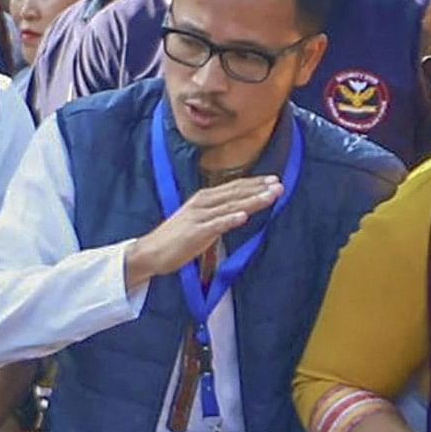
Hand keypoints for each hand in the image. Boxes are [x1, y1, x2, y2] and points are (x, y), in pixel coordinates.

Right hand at [119, 175, 283, 285]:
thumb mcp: (199, 221)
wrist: (151, 252)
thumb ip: (218, 214)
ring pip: (230, 206)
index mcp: (203, 199)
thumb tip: (241, 211)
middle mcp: (202, 203)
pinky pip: (216, 224)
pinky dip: (230, 219)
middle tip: (279, 184)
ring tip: (270, 196)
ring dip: (251, 200)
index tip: (274, 180)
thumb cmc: (176, 238)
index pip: (233, 187)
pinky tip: (244, 216)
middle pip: (235, 193)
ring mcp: (199, 217)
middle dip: (258, 189)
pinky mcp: (196, 232)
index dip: (254, 183)